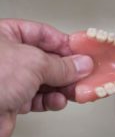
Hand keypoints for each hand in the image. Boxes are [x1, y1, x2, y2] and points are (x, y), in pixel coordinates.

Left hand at [0, 19, 93, 136]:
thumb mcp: (33, 64)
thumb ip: (62, 65)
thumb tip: (82, 64)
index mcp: (5, 36)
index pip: (43, 34)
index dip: (66, 44)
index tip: (84, 53)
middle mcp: (8, 57)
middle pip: (47, 60)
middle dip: (68, 70)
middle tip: (85, 75)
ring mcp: (10, 80)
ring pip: (46, 81)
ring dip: (63, 87)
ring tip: (75, 91)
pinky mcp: (13, 101)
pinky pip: (40, 98)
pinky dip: (52, 101)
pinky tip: (58, 102)